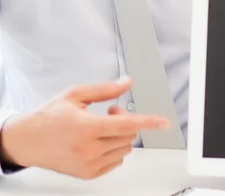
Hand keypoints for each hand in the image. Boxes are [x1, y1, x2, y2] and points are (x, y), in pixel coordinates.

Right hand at [0, 77, 170, 178]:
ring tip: (101, 127)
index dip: (148, 121)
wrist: (28, 141)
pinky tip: (98, 141)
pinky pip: (116, 161)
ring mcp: (88, 164)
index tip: (164, 122)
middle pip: (128, 135)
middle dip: (125, 120)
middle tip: (109, 112)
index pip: (126, 124)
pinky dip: (114, 149)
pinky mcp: (87, 174)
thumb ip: (105, 89)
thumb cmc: (49, 117)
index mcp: (86, 127)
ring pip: (125, 148)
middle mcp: (88, 149)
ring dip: (120, 135)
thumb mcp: (76, 94)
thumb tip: (126, 82)